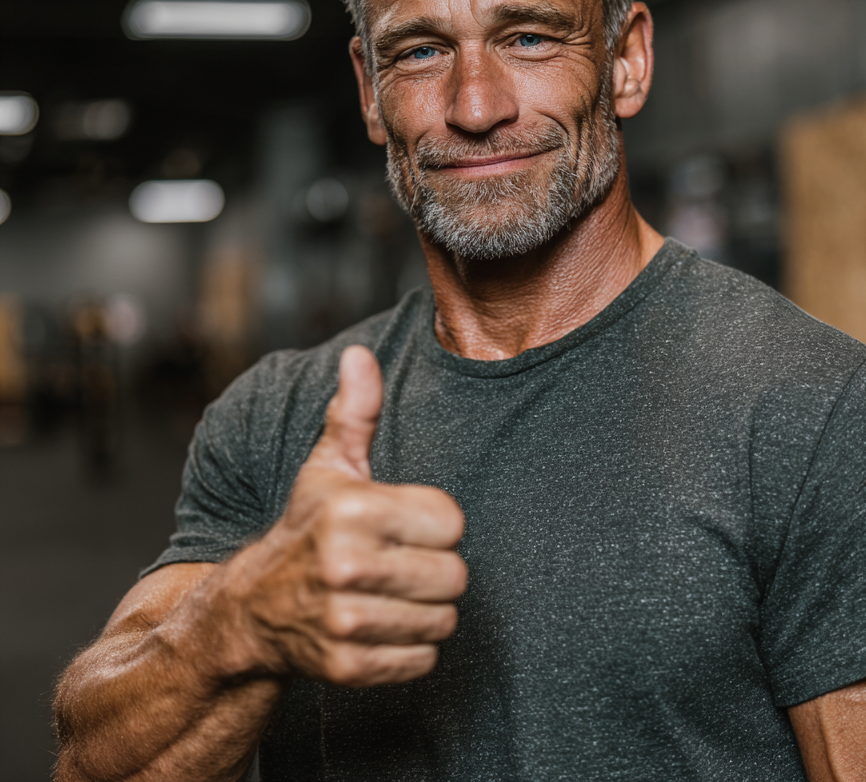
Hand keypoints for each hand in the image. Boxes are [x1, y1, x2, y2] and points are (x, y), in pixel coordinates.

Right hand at [228, 345, 466, 686]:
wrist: (253, 609)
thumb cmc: (306, 527)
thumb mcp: (329, 466)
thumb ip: (355, 411)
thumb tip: (360, 355)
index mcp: (354, 509)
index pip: (452, 523)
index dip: (433, 524)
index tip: (402, 526)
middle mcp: (346, 565)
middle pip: (454, 576)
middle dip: (434, 570)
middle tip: (397, 563)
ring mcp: (345, 621)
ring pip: (443, 620)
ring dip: (424, 610)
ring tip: (388, 593)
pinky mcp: (348, 668)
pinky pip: (423, 661)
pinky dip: (409, 648)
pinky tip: (378, 626)